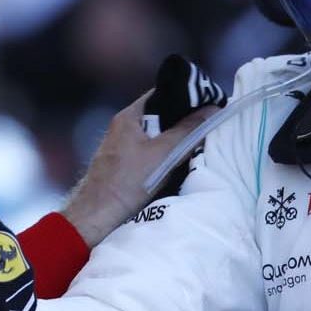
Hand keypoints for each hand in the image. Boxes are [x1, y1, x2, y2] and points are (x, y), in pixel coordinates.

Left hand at [64, 93, 217, 247]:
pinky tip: (178, 161)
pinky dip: (164, 154)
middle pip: (159, 116)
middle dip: (182, 120)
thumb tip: (213, 109)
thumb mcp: (163, 153)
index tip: (206, 102)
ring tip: (198, 141)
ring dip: (174, 139)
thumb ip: (187, 131)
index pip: (160, 94)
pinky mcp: (123, 164)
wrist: (97, 215)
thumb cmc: (127, 181)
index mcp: (128, 116)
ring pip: (155, 136)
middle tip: (206, 123)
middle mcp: (123, 127)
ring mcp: (122, 146)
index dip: (184, 95)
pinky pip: (149, 152)